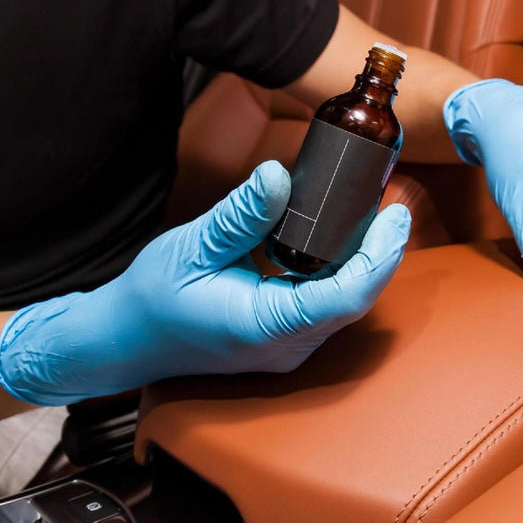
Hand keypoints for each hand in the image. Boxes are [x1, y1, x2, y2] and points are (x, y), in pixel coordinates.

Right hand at [0, 161, 410, 405]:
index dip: (380, 255)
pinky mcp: (286, 337)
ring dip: (366, 259)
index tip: (395, 214)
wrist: (127, 339)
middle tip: (392, 202)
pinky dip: (344, 268)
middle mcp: (287, 346)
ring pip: (347, 301)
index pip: (346, 297)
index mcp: (265, 328)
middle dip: (381, 250)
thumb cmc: (152, 297)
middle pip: (357, 297)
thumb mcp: (191, 246)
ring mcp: (289, 346)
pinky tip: (348, 235)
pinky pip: (329, 303)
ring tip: (377, 212)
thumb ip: (240, 216)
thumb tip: (278, 176)